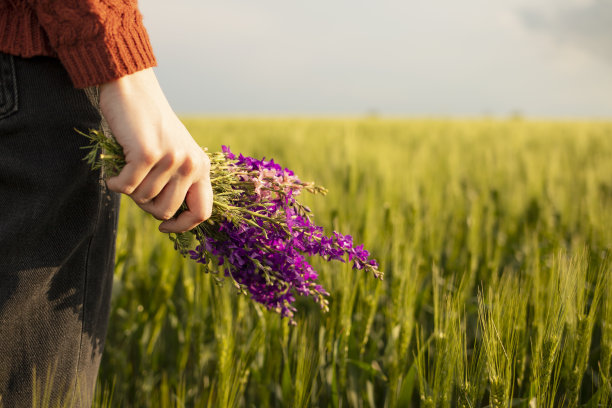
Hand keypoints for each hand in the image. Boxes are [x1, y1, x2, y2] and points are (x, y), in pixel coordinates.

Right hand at [99, 68, 212, 232]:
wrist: (133, 89)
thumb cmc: (149, 125)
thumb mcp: (174, 153)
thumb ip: (177, 182)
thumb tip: (167, 219)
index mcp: (201, 167)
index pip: (202, 212)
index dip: (182, 226)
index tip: (164, 228)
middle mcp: (191, 164)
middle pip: (165, 211)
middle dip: (145, 205)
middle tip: (135, 185)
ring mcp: (170, 159)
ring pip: (143, 199)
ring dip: (128, 189)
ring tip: (126, 168)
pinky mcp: (147, 154)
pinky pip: (125, 188)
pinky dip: (114, 182)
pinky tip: (112, 170)